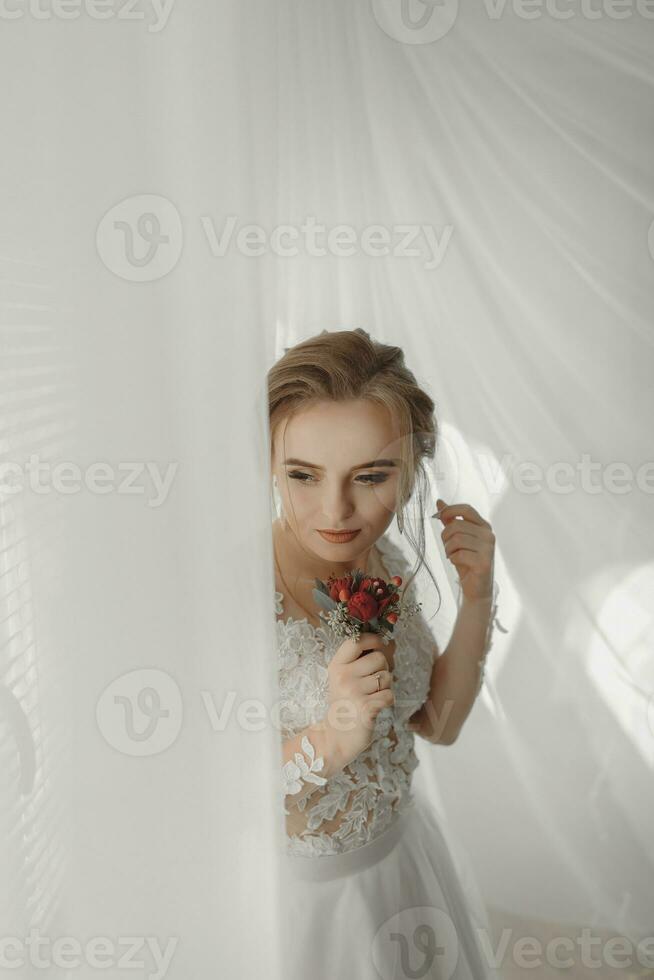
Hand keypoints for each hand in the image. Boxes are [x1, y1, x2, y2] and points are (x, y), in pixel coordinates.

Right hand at [323, 632, 393, 769]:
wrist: (336, 736)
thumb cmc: (345, 703)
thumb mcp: (342, 678)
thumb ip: (357, 660)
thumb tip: (384, 643)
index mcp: (336, 666)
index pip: (356, 641)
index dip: (373, 639)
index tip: (380, 644)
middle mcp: (343, 677)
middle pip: (379, 658)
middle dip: (383, 669)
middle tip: (372, 683)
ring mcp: (354, 693)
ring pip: (387, 677)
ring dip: (385, 687)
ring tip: (371, 696)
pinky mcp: (366, 708)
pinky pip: (389, 695)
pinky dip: (387, 701)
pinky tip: (374, 707)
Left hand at [435, 498, 495, 602]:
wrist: (476, 588)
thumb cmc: (467, 561)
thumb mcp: (457, 538)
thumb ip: (450, 520)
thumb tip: (439, 502)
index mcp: (484, 526)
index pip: (466, 509)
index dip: (450, 511)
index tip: (440, 518)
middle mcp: (488, 535)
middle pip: (456, 526)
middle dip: (445, 537)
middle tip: (448, 548)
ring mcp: (488, 549)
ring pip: (456, 539)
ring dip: (448, 549)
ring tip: (452, 556)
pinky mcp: (483, 563)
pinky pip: (458, 554)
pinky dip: (453, 559)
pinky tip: (458, 563)